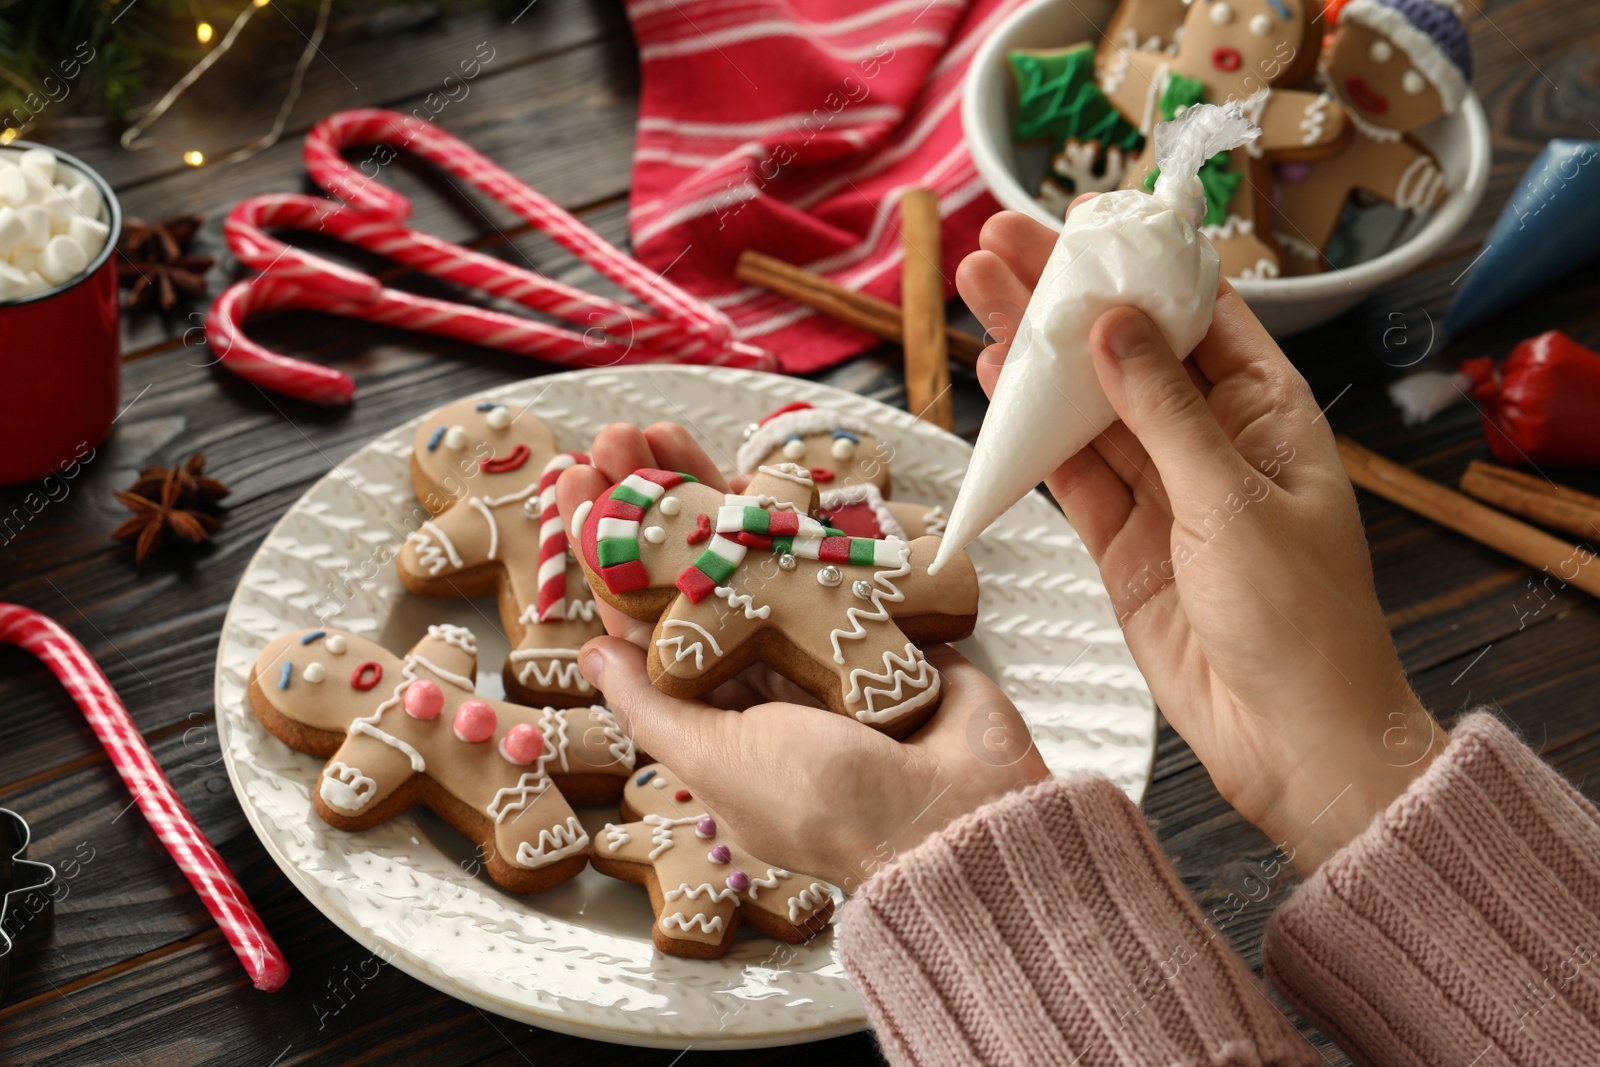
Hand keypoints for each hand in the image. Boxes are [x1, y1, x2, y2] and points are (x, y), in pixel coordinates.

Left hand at [558, 423, 1049, 888]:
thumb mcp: (719, 762)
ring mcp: (816, 639)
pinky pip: (820, 547)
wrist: (962, 810)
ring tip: (658, 431)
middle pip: (686, 573)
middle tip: (610, 440)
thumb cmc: (832, 805)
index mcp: (713, 718)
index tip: (577, 496)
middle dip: (648, 508)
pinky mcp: (871, 612)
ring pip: (745, 549)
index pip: (642, 623)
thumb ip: (654, 707)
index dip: (607, 557)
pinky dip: (786, 505)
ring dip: (702, 490)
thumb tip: (594, 652)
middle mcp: (760, 675)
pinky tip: (746, 462)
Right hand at [957, 207, 1440, 872]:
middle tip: (999, 243)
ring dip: (1035, 357)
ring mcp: (1161, 493)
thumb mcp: (1233, 503)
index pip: (1200, 315)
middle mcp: (1212, 442)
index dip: (1141, 266)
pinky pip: (1068, 474)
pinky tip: (995, 381)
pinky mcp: (1119, 543)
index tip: (1084, 222)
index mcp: (1268, 414)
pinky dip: (1030, 434)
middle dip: (1067, 299)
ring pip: (1088, 409)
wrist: (1290, 742)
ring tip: (977, 293)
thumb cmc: (1300, 621)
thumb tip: (1115, 321)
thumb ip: (1163, 412)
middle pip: (1128, 352)